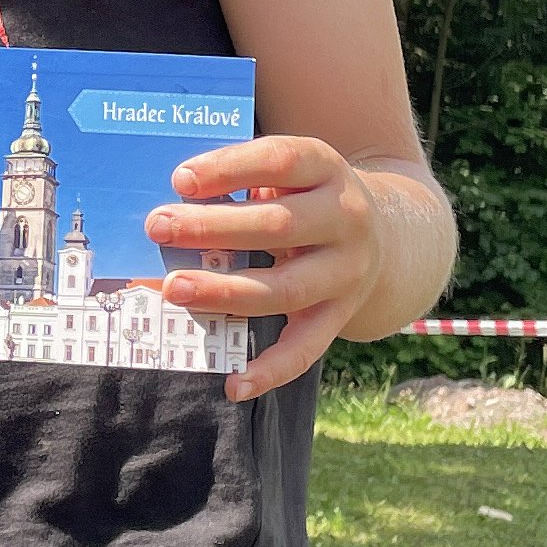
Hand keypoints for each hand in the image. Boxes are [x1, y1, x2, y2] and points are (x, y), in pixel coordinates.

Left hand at [148, 132, 382, 399]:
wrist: (388, 234)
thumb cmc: (306, 194)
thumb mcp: (289, 170)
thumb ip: (242, 176)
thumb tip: (172, 199)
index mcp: (327, 168)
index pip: (279, 161)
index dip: (230, 169)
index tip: (180, 179)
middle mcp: (346, 219)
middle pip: (278, 225)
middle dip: (212, 228)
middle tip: (157, 227)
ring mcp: (346, 273)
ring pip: (285, 289)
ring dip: (225, 291)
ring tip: (173, 288)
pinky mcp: (339, 316)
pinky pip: (306, 350)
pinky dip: (269, 371)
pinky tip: (232, 385)